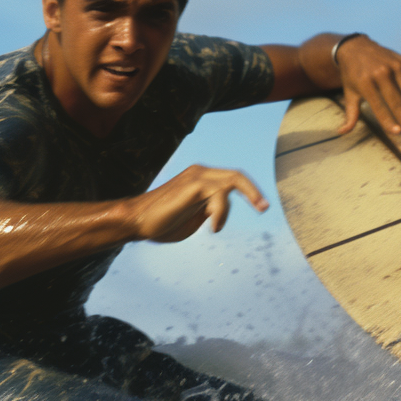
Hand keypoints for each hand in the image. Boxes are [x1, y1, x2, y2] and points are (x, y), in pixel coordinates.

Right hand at [127, 164, 267, 242]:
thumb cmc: (161, 222)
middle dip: (253, 191)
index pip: (231, 179)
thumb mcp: (193, 217)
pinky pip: (220, 192)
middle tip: (264, 208)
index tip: (261, 207)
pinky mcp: (193, 185)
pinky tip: (212, 226)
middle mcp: (200, 173)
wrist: (136, 221)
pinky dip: (221, 211)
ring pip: (232, 180)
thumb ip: (207, 210)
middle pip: (236, 175)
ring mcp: (197, 177)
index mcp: (200, 180)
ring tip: (218, 226)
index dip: (249, 191)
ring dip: (238, 201)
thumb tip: (219, 211)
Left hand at [334, 36, 400, 137]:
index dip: (388, 120)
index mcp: (366, 83)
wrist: (356, 47)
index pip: (379, 106)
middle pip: (398, 101)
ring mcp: (396, 67)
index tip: (398, 133)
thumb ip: (350, 114)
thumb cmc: (352, 75)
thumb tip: (342, 132)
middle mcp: (382, 74)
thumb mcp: (349, 93)